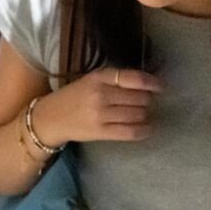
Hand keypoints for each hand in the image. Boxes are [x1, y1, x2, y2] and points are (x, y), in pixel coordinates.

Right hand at [33, 67, 161, 144]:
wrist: (49, 118)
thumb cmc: (73, 97)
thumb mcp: (90, 80)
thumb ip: (114, 80)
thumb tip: (147, 84)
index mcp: (99, 77)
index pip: (134, 79)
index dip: (152, 83)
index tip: (161, 87)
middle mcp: (101, 94)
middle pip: (139, 98)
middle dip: (147, 101)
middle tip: (145, 103)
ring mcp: (100, 114)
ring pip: (137, 114)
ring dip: (145, 115)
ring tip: (142, 115)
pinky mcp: (100, 132)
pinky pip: (131, 132)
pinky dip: (144, 130)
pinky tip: (147, 128)